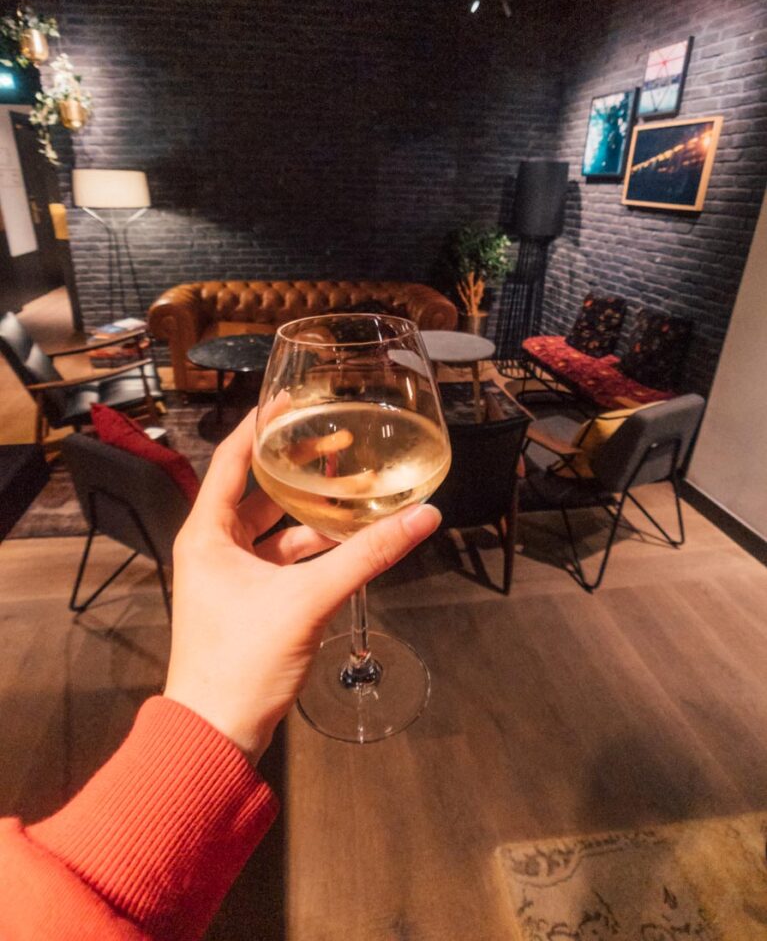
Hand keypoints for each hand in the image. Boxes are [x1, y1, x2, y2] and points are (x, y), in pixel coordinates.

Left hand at [164, 408, 440, 764]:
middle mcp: (214, 546)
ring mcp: (231, 574)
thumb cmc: (241, 662)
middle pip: (258, 490)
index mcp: (207, 532)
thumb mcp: (308, 599)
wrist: (216, 734)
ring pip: (276, 528)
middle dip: (299, 467)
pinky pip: (285, 559)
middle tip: (339, 441)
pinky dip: (315, 548)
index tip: (293, 398)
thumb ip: (367, 555)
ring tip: (355, 488)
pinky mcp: (250, 600)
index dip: (261, 424)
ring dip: (312, 511)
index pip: (233, 458)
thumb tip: (422, 517)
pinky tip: (349, 538)